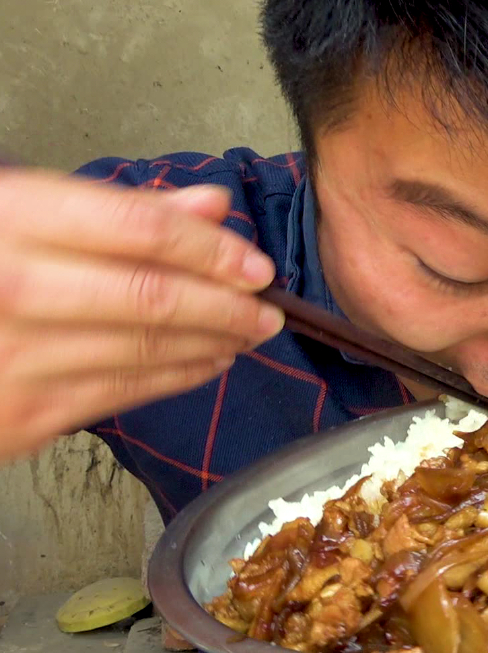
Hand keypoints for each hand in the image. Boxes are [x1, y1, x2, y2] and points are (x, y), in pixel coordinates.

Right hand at [0, 168, 284, 459]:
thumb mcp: (15, 212)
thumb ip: (114, 210)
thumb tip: (210, 205)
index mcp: (8, 222)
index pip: (139, 230)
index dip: (212, 249)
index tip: (254, 263)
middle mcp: (12, 289)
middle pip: (154, 297)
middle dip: (227, 305)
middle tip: (267, 308)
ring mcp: (14, 360)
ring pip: (146, 351)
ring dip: (214, 344)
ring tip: (246, 333)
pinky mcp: (20, 418)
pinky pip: (123, 394)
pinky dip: (179, 378)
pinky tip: (208, 362)